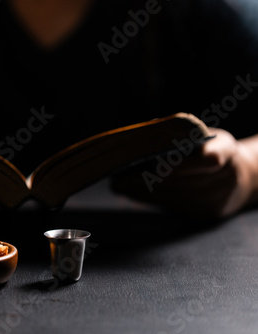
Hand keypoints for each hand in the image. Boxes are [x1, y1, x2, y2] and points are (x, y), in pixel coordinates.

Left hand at [110, 128, 257, 218]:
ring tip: (120, 185)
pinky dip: (152, 199)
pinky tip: (133, 193)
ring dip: (144, 192)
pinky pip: (175, 207)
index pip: (208, 159)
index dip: (181, 164)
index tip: (154, 165)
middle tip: (119, 178)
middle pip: (183, 182)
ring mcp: (217, 199)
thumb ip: (179, 134)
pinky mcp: (207, 214)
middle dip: (147, 180)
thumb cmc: (211, 150)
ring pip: (175, 197)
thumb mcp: (203, 135)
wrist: (241, 178)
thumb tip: (144, 135)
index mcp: (225, 152)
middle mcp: (225, 178)